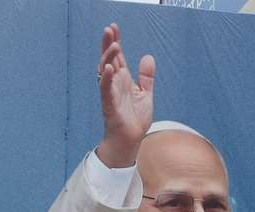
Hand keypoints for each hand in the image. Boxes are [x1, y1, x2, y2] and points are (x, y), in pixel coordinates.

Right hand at [95, 23, 155, 168]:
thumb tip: (148, 57)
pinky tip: (109, 68)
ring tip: (114, 45)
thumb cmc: (134, 119)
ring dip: (108, 57)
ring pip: (105, 72)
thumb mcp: (145, 95)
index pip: (117, 57)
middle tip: (109, 29)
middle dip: (108, 44)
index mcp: (123, 80)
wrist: (130, 141)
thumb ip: (146, 77)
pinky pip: (105, 90)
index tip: (114, 27)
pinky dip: (106, 79)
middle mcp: (114, 84)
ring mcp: (110, 94)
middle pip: (109, 59)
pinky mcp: (109, 106)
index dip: (115, 42)